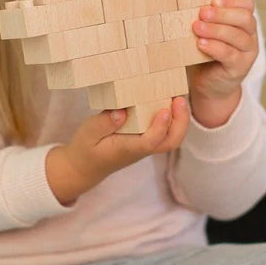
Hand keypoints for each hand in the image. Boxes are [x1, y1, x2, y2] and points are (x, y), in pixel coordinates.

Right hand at [46, 96, 189, 205]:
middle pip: (170, 142)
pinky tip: (169, 100)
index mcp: (126, 149)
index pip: (150, 142)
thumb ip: (103, 123)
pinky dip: (172, 118)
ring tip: (178, 97)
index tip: (164, 110)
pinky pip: (165, 131)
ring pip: (171, 138)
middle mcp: (140, 148)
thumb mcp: (87, 134)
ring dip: (179, 119)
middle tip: (180, 99)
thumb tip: (122, 112)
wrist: (85, 167)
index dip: (160, 127)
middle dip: (180, 122)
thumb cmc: (85, 149)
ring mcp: (145, 145)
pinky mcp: (145, 139)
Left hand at [188, 0, 258, 126]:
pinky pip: (230, 55)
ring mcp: (247, 53)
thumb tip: (189, 2)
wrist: (209, 83)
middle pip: (245, 19)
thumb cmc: (206, 52)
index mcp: (244, 22)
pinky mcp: (240, 68)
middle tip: (202, 13)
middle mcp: (250, 36)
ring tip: (197, 27)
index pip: (248, 4)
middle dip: (222, 14)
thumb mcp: (208, 31)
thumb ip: (206, 18)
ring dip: (216, 30)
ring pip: (237, 36)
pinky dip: (214, 47)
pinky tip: (201, 44)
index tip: (213, 0)